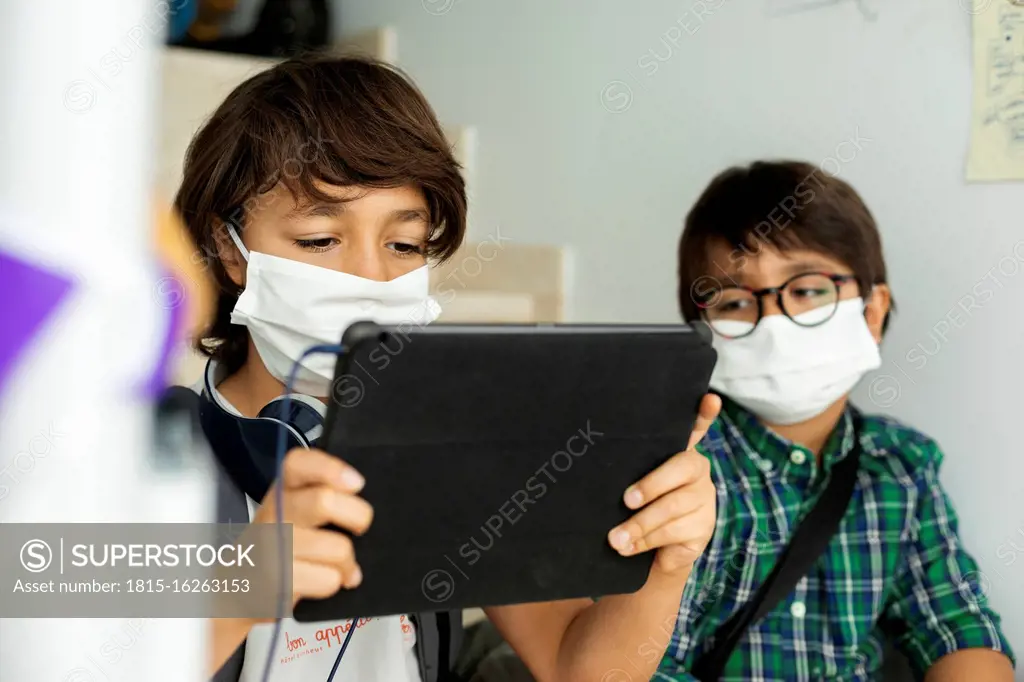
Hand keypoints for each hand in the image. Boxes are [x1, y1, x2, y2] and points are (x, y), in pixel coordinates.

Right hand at [250, 448, 372, 612]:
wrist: (243, 586)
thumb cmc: (282, 545)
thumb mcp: (298, 511)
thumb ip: (324, 495)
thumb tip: (356, 491)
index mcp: (282, 490)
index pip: (298, 463)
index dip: (330, 468)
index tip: (356, 483)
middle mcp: (272, 513)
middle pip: (324, 501)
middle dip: (358, 516)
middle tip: (360, 527)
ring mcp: (270, 547)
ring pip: (337, 548)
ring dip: (347, 562)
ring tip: (340, 566)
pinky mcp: (275, 579)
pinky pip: (328, 579)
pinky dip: (335, 582)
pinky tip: (321, 580)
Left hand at [606, 393, 720, 575]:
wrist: (654, 552)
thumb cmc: (638, 506)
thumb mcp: (632, 484)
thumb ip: (629, 469)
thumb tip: (602, 469)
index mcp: (679, 452)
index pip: (696, 427)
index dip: (704, 413)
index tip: (709, 398)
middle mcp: (697, 469)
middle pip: (680, 469)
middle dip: (650, 486)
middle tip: (626, 501)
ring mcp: (704, 499)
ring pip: (672, 507)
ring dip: (639, 524)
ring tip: (615, 537)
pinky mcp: (704, 527)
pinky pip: (673, 531)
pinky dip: (645, 541)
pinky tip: (628, 547)